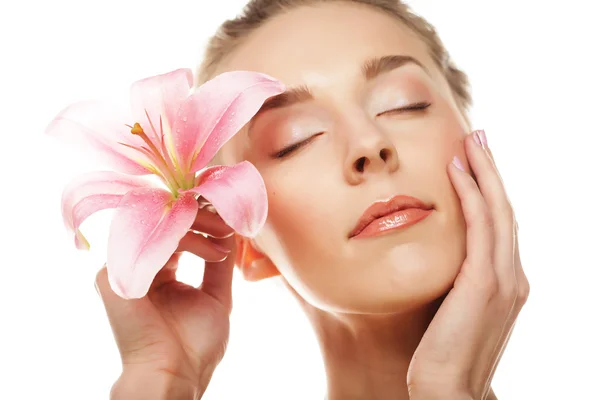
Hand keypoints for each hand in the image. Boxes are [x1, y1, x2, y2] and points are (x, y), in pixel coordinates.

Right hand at [95, 202, 235, 398]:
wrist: (176, 373)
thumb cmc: (194, 345)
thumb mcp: (216, 296)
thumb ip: (219, 263)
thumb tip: (230, 229)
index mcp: (158, 271)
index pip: (178, 232)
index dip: (203, 221)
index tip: (232, 219)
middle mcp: (139, 266)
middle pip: (166, 223)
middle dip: (202, 216)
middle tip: (230, 221)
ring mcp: (124, 269)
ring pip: (159, 226)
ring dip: (200, 225)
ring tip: (226, 238)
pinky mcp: (112, 276)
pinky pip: (149, 242)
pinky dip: (186, 239)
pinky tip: (211, 250)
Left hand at [406, 130, 529, 398]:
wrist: (447, 391)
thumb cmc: (439, 353)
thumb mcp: (450, 308)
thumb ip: (450, 280)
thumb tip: (430, 257)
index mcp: (504, 282)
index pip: (499, 225)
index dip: (489, 190)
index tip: (473, 162)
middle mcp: (511, 276)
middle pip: (505, 209)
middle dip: (492, 170)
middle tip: (478, 137)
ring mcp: (503, 279)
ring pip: (498, 210)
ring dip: (485, 171)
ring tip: (471, 140)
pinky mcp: (484, 283)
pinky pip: (480, 227)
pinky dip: (473, 194)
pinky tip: (457, 169)